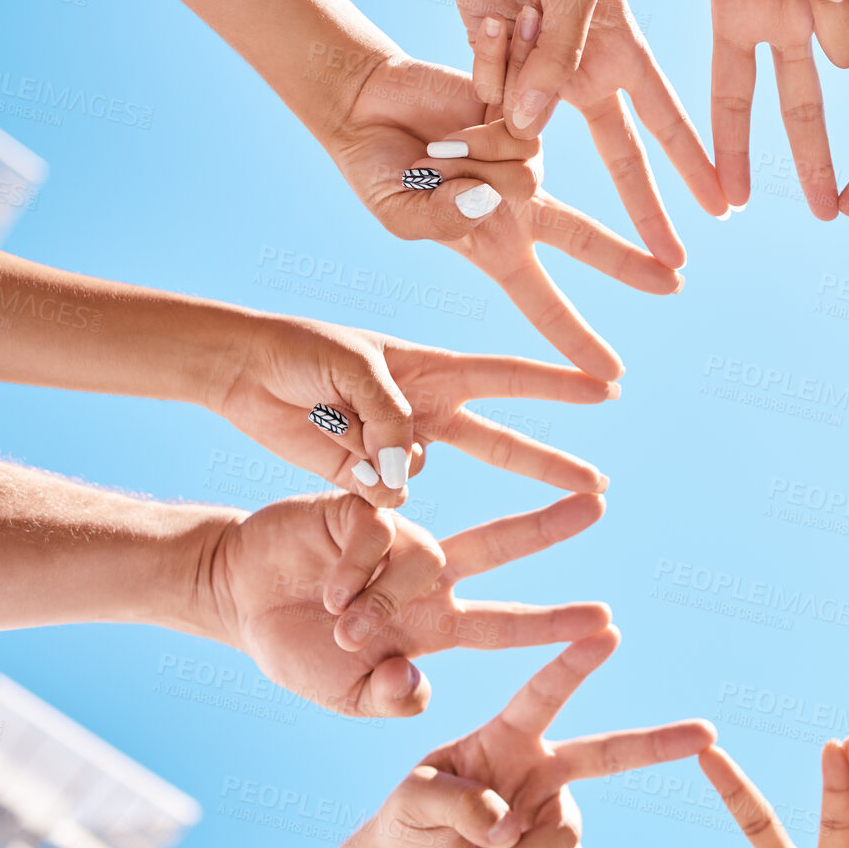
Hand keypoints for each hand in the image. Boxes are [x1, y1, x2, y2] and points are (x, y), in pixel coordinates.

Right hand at [201, 490, 608, 715]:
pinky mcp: (362, 509)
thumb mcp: (343, 694)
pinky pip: (377, 534)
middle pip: (501, 546)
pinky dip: (356, 566)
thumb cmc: (297, 650)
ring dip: (387, 598)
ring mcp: (397, 539)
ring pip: (425, 559)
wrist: (234, 598)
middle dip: (548, 527)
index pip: (507, 626)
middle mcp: (428, 576)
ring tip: (342, 621)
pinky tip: (328, 586)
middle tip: (597, 505)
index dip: (554, 627)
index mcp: (435, 624)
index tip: (607, 623)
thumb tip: (416, 688)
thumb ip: (383, 699)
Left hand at [208, 312, 612, 507]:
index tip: (607, 389)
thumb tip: (404, 478)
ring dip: (377, 464)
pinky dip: (350, 481)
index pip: (510, 378)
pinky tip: (322, 443)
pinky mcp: (358, 478)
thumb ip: (390, 419)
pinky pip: (373, 496)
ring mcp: (392, 447)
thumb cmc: (301, 351)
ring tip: (328, 420)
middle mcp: (423, 412)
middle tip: (598, 487)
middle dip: (547, 464)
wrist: (240, 371)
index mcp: (433, 370)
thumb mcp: (354, 369)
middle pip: (500, 443)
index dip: (559, 385)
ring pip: (414, 477)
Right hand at [325, 59, 680, 378]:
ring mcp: (527, 159)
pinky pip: (517, 123)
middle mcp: (521, 206)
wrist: (367, 102)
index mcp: (495, 246)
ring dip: (469, 162)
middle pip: (587, 240)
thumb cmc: (378, 172)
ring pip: (522, 174)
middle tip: (676, 283)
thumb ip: (440, 219)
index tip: (613, 377)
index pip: (543, 302)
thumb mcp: (401, 215)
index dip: (576, 339)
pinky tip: (461, 102)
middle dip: (628, 262)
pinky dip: (480, 118)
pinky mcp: (527, 110)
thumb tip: (487, 201)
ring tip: (434, 146)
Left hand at [363, 628, 715, 847]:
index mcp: (505, 735)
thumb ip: (455, 799)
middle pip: (607, 752)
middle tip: (708, 734)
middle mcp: (540, 765)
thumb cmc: (407, 819)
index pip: (544, 695)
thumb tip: (505, 822)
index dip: (574, 663)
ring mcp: (552, 808)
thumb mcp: (410, 799)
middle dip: (658, 743)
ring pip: (565, 831)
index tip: (608, 630)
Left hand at [422, 0, 726, 255]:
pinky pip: (490, 98)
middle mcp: (586, 72)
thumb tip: (536, 130)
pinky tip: (491, 18)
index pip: (666, 119)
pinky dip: (487, 67)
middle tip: (672, 261)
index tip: (721, 207)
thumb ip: (559, 60)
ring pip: (538, 127)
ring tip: (520, 59)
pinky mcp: (494, 74)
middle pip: (621, 155)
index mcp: (623, 49)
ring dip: (526, 100)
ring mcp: (540, 77)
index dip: (694, 164)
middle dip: (646, 208)